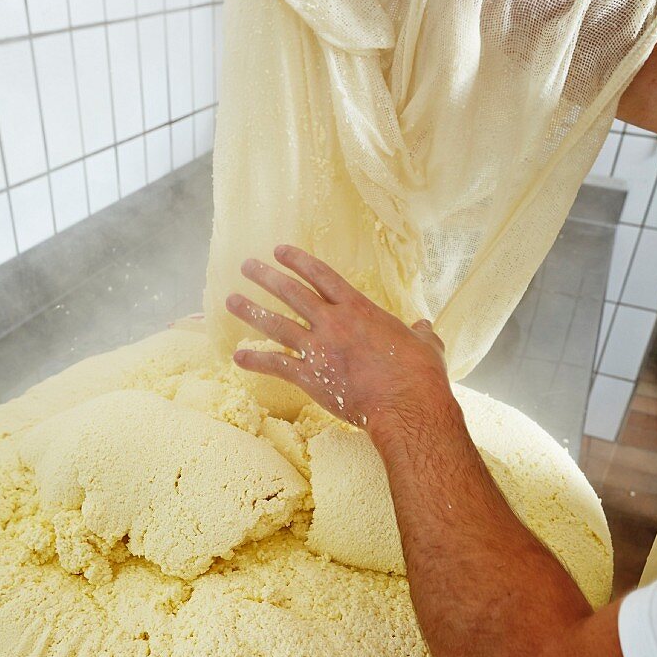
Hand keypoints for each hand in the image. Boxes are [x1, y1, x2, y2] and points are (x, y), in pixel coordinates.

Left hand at [226, 245, 451, 435]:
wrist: (407, 405)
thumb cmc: (421, 375)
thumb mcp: (425, 346)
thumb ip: (420, 333)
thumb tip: (424, 327)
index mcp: (359, 309)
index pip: (322, 275)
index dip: (298, 261)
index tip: (279, 250)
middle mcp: (333, 323)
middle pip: (292, 292)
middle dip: (266, 277)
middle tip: (246, 266)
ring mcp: (319, 349)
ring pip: (276, 324)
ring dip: (251, 311)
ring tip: (231, 300)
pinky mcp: (311, 378)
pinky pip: (276, 365)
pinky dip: (255, 360)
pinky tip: (237, 357)